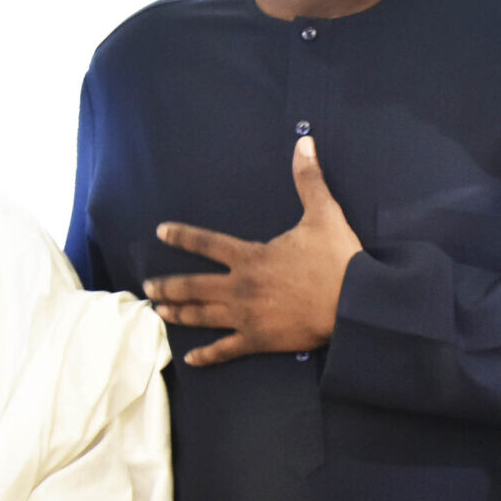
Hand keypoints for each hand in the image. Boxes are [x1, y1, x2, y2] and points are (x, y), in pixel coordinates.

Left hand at [147, 136, 362, 367]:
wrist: (352, 304)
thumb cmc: (337, 259)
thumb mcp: (323, 213)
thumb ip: (309, 179)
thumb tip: (305, 142)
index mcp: (250, 257)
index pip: (206, 243)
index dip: (182, 237)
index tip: (161, 232)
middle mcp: (240, 287)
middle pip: (193, 286)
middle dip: (167, 285)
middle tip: (147, 286)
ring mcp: (246, 317)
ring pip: (201, 316)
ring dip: (178, 313)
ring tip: (159, 312)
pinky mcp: (259, 340)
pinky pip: (225, 350)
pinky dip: (207, 355)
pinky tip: (191, 358)